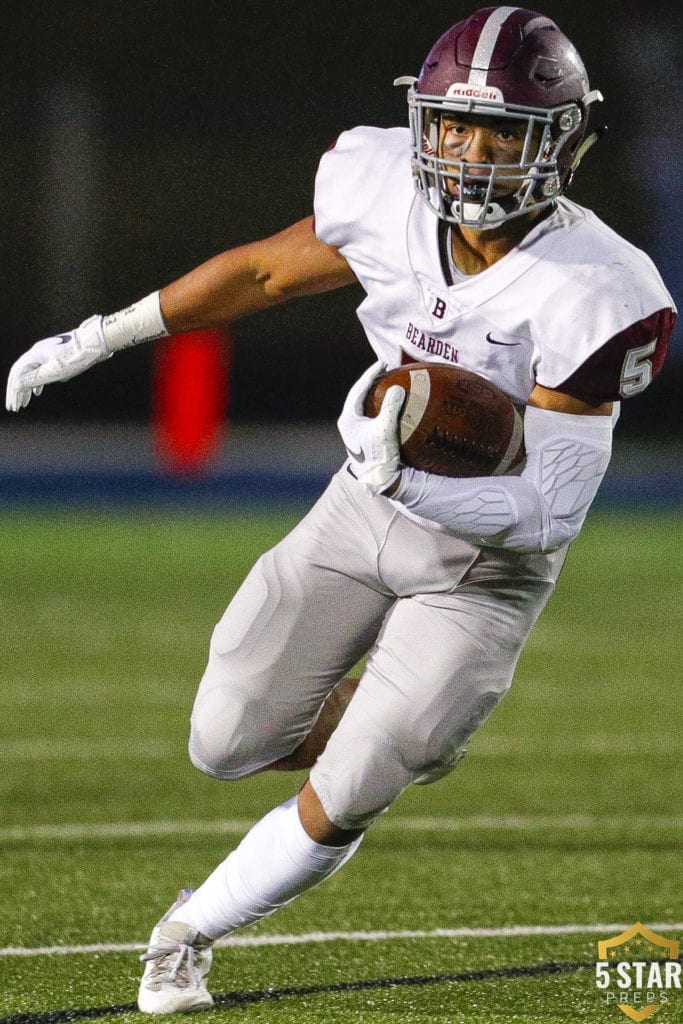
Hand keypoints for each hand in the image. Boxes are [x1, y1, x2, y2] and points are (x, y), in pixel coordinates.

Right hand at [6, 315, 109, 411]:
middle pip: (21, 374)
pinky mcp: (55, 356)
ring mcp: (46, 353)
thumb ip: (36, 378)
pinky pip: (40, 370)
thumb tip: (17, 385)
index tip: (14, 407)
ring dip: (26, 389)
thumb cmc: (76, 357)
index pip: (17, 375)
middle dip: (17, 392)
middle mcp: (37, 352)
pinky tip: (37, 392)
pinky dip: (37, 383)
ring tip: (24, 404)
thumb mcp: (55, 371)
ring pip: (31, 373)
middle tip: (15, 408)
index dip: (13, 392)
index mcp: (34, 354)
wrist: (94, 342)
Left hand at [337, 360, 404, 494]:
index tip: (383, 362)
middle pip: (359, 395)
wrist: (378, 481)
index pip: (358, 389)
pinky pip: (373, 415)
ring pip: (365, 405)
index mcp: (348, 419)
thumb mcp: (385, 430)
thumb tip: (396, 388)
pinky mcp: (365, 438)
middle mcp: (349, 423)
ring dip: (377, 394)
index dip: (370, 374)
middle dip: (372, 381)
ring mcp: (356, 432)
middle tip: (386, 369)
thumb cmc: (378, 457)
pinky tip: (394, 405)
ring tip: (389, 383)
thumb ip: (390, 408)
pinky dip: (382, 407)